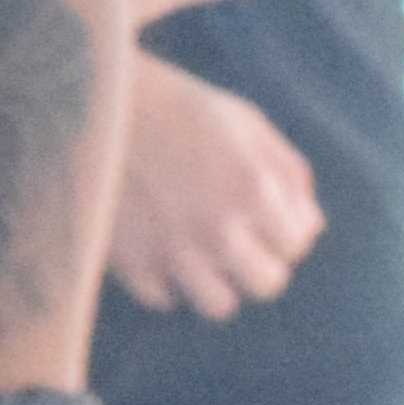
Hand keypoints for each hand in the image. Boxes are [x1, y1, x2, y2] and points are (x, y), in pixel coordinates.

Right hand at [106, 51, 318, 318]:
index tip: (263, 219)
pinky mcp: (128, 260)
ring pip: (217, 304)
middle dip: (258, 264)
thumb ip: (289, 173)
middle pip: (265, 284)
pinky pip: (161, 297)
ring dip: (215, 282)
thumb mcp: (247, 123)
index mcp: (254, 191)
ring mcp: (172, 249)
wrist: (94, 101)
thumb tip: (309, 225)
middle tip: (237, 242)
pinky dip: (165, 281)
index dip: (284, 232)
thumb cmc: (178, 106)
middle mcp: (219, 229)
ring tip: (200, 257)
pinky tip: (160, 251)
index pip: (296, 246)